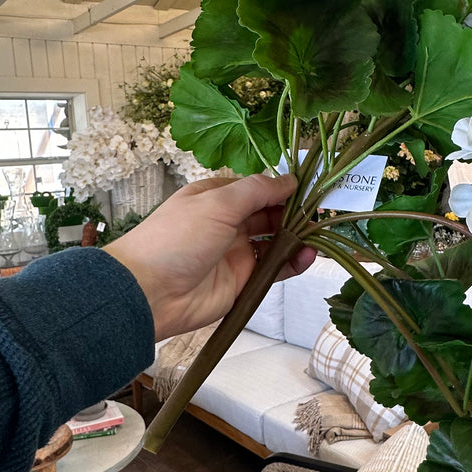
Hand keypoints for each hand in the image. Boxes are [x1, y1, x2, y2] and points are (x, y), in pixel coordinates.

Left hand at [105, 174, 315, 338]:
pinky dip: (292, 263)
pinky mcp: (242, 281)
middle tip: (322, 213)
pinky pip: (273, 269)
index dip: (282, 187)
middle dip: (294, 212)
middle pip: (268, 214)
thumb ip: (256, 191)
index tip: (311, 188)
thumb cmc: (176, 238)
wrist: (149, 292)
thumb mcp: (217, 202)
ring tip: (319, 235)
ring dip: (297, 238)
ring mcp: (235, 252)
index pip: (257, 188)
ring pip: (275, 241)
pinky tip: (307, 256)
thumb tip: (290, 180)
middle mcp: (227, 222)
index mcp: (215, 197)